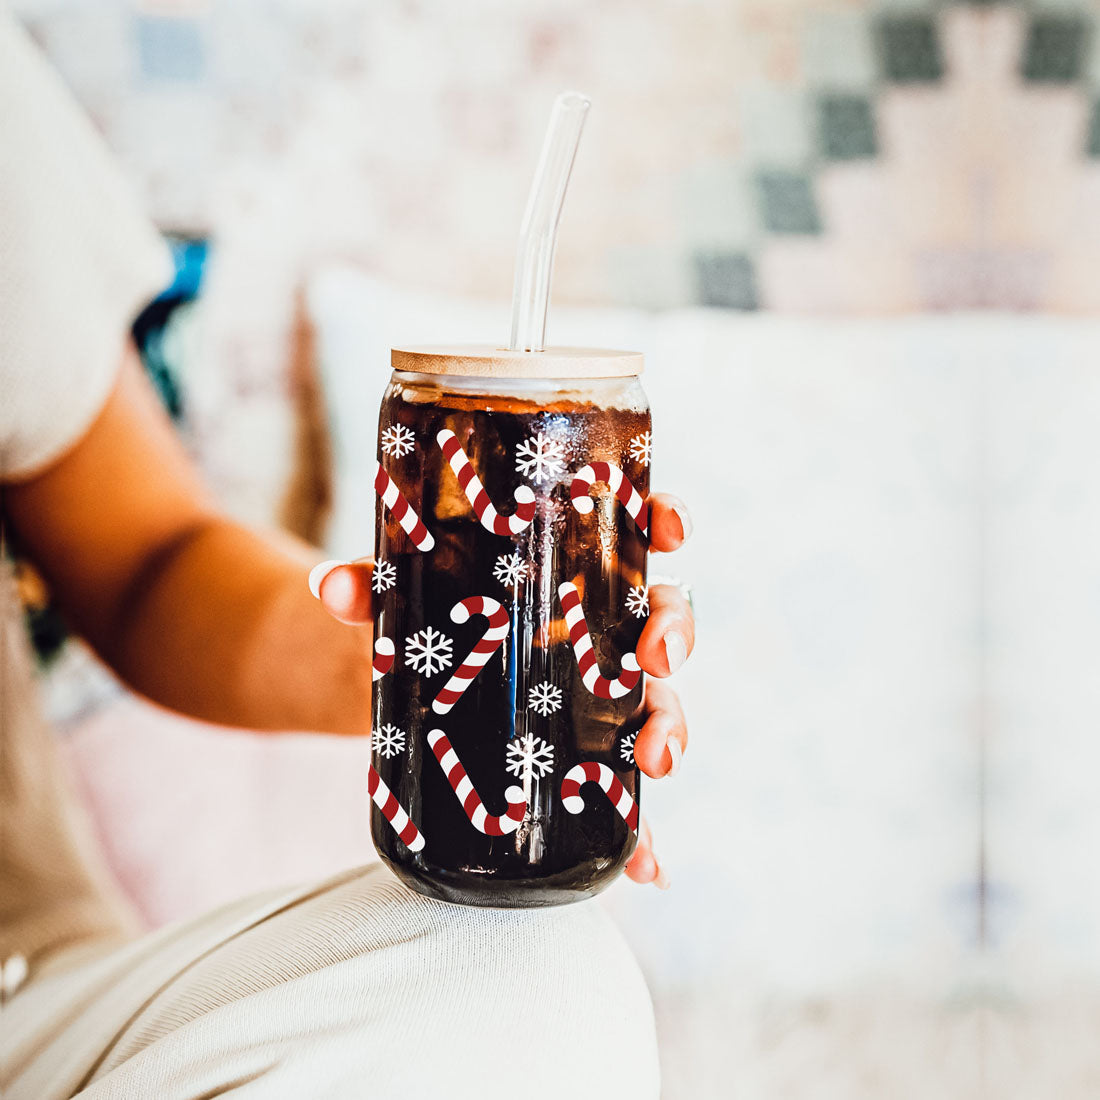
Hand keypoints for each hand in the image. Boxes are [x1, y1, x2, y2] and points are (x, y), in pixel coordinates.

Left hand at [309, 492, 693, 889]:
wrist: (399, 682)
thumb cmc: (416, 618)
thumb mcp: (395, 598)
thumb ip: (368, 587)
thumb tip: (332, 585)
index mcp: (565, 569)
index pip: (632, 532)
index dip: (665, 522)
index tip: (670, 530)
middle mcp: (593, 628)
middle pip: (659, 619)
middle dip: (674, 633)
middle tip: (656, 658)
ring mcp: (593, 693)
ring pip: (656, 701)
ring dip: (670, 728)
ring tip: (654, 762)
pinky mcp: (579, 754)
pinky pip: (622, 788)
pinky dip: (642, 828)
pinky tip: (647, 864)